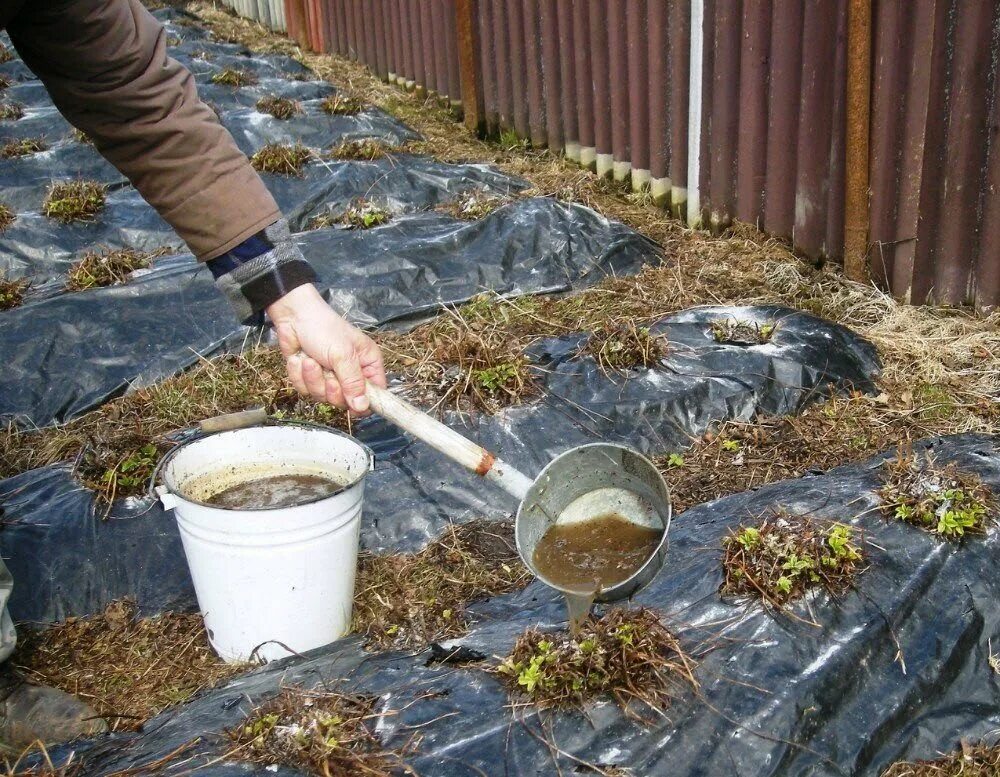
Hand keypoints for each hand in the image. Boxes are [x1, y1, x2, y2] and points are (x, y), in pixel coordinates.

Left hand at [266, 284, 385, 412]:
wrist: (293, 317)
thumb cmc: (324, 329)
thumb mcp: (343, 355)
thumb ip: (353, 382)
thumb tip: (362, 407)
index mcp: (368, 364)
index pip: (375, 393)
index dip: (364, 402)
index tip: (352, 404)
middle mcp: (351, 373)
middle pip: (346, 401)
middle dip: (332, 389)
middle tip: (328, 375)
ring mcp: (330, 377)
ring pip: (323, 397)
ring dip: (313, 379)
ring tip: (309, 360)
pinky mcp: (311, 378)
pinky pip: (306, 390)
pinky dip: (299, 375)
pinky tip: (300, 359)